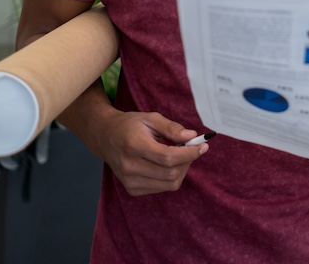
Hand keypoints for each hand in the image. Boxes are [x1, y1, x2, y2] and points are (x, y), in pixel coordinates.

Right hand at [91, 111, 208, 196]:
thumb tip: (192, 136)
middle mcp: (130, 166)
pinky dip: (171, 177)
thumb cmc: (130, 125)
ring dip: (182, 170)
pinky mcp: (132, 189)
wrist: (105, 137)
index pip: (168, 157)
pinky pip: (161, 188)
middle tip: (193, 148)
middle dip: (188, 161)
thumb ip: (172, 127)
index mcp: (134, 145)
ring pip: (169, 184)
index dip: (190, 153)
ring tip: (179, 155)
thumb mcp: (150, 118)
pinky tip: (166, 164)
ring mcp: (129, 181)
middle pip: (171, 173)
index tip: (203, 146)